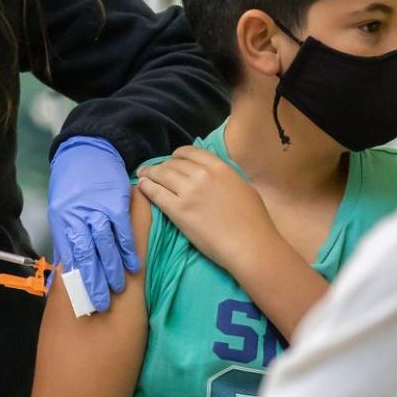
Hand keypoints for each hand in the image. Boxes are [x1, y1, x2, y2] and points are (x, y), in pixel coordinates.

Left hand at [48, 136, 137, 312]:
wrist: (88, 150)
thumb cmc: (73, 182)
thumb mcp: (61, 208)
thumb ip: (69, 234)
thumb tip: (71, 264)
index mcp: (62, 219)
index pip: (69, 256)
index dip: (77, 280)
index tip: (82, 300)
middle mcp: (78, 216)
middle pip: (86, 255)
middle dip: (94, 282)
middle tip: (101, 304)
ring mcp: (98, 209)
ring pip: (105, 246)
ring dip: (113, 270)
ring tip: (118, 288)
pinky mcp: (116, 203)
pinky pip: (123, 231)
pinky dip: (128, 250)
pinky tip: (133, 265)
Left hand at [136, 146, 278, 274]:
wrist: (250, 245)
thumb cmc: (254, 221)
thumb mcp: (243, 187)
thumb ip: (225, 177)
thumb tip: (216, 176)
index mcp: (219, 167)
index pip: (190, 152)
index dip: (177, 155)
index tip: (172, 160)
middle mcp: (201, 174)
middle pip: (173, 163)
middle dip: (161, 166)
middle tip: (152, 170)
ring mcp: (188, 191)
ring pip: (161, 174)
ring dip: (149, 174)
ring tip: (142, 176)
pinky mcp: (178, 210)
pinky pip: (155, 192)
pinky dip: (146, 187)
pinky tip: (141, 187)